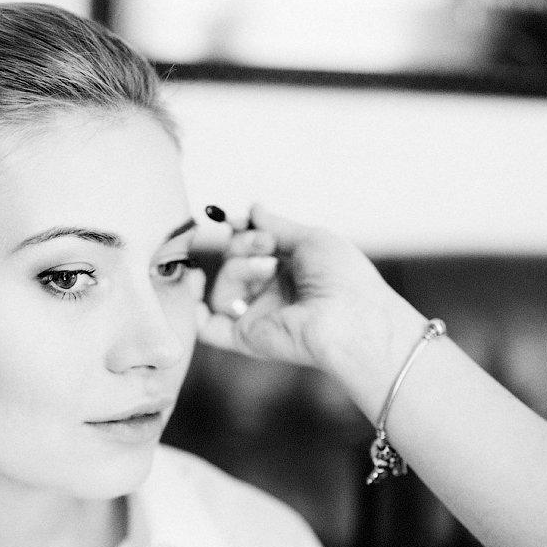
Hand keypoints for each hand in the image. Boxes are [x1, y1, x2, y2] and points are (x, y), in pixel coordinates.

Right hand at [199, 205, 420, 386]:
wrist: (351, 317)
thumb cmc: (343, 279)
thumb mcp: (311, 238)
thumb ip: (276, 226)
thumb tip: (253, 209)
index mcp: (289, 271)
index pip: (251, 248)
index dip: (240, 232)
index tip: (238, 219)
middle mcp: (272, 294)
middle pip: (232, 262)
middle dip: (242, 244)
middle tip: (266, 244)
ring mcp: (258, 316)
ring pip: (222, 285)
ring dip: (237, 268)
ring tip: (267, 268)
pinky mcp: (246, 337)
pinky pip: (209, 326)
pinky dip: (194, 309)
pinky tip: (196, 287)